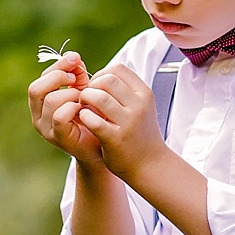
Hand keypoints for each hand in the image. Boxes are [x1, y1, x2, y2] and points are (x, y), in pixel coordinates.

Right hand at [28, 52, 101, 164]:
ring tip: (85, 98)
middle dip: (58, 77)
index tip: (75, 59)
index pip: (41, 78)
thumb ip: (76, 74)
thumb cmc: (90, 117)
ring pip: (51, 100)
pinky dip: (73, 108)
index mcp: (40, 102)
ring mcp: (45, 128)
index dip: (58, 65)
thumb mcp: (82, 91)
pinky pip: (60, 116)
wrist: (101, 146)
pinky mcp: (57, 137)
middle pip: (36, 88)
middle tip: (76, 78)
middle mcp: (37, 115)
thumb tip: (73, 56)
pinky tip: (84, 109)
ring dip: (71, 94)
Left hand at [76, 64, 167, 182]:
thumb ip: (124, 90)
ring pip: (99, 97)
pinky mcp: (116, 139)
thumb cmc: (139, 134)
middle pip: (107, 80)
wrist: (150, 165)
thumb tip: (100, 75)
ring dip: (86, 100)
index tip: (97, 88)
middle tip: (87, 99)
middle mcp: (139, 105)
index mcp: (144, 94)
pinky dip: (85, 117)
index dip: (101, 75)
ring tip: (85, 109)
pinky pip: (93, 120)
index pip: (118, 69)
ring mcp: (129, 122)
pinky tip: (86, 120)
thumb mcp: (140, 106)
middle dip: (91, 86)